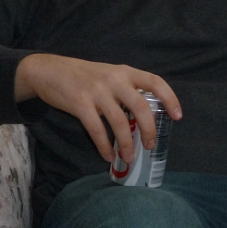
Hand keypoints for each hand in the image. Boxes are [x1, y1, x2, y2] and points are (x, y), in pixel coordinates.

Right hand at [15, 53, 181, 162]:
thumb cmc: (85, 76)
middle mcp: (115, 80)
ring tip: (129, 157)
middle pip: (141, 106)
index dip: (170, 98)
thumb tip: (145, 116)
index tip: (177, 116)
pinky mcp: (80, 104)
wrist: (49, 70)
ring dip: (126, 143)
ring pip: (120, 122)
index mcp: (125, 72)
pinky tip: (108, 156)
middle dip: (149, 129)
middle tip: (151, 145)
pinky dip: (104, 146)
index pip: (155, 82)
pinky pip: (97, 130)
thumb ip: (127, 88)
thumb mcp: (110, 74)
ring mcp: (97, 91)